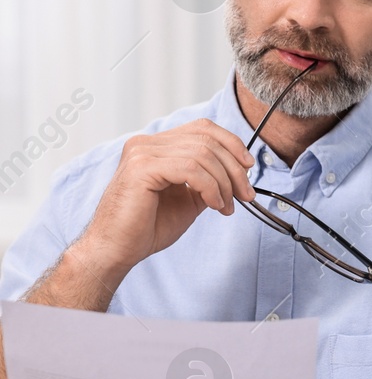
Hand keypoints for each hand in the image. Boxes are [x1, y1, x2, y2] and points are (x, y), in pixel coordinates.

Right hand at [77, 120, 255, 276]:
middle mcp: (146, 143)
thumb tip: (239, 172)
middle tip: (246, 195)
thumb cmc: (148, 227)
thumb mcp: (189, 198)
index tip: (248, 168)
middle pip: (207, 140)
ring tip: (226, 205)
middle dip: (235, 169)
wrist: (117, 250)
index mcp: (156, 145)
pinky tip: (213, 204)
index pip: (203, 128)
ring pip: (203, 154)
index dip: (232, 144)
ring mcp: (141, 152)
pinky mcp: (141, 168)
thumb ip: (209, 179)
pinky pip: (190, 169)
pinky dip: (210, 187)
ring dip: (225, 182)